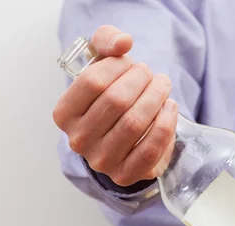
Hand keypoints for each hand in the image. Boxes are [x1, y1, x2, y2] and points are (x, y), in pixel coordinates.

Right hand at [53, 25, 176, 185]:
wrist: (125, 140)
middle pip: (117, 101)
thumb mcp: (103, 65)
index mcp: (64, 114)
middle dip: (142, 81)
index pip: (92, 82)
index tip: (132, 63)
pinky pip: (151, 148)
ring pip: (135, 123)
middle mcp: (78, 140)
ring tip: (164, 87)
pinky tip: (170, 108)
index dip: (119, 67)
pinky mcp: (126, 175)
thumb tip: (123, 42)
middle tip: (154, 76)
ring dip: (157, 98)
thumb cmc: (112, 98)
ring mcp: (101, 161)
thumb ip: (106, 42)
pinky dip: (166, 124)